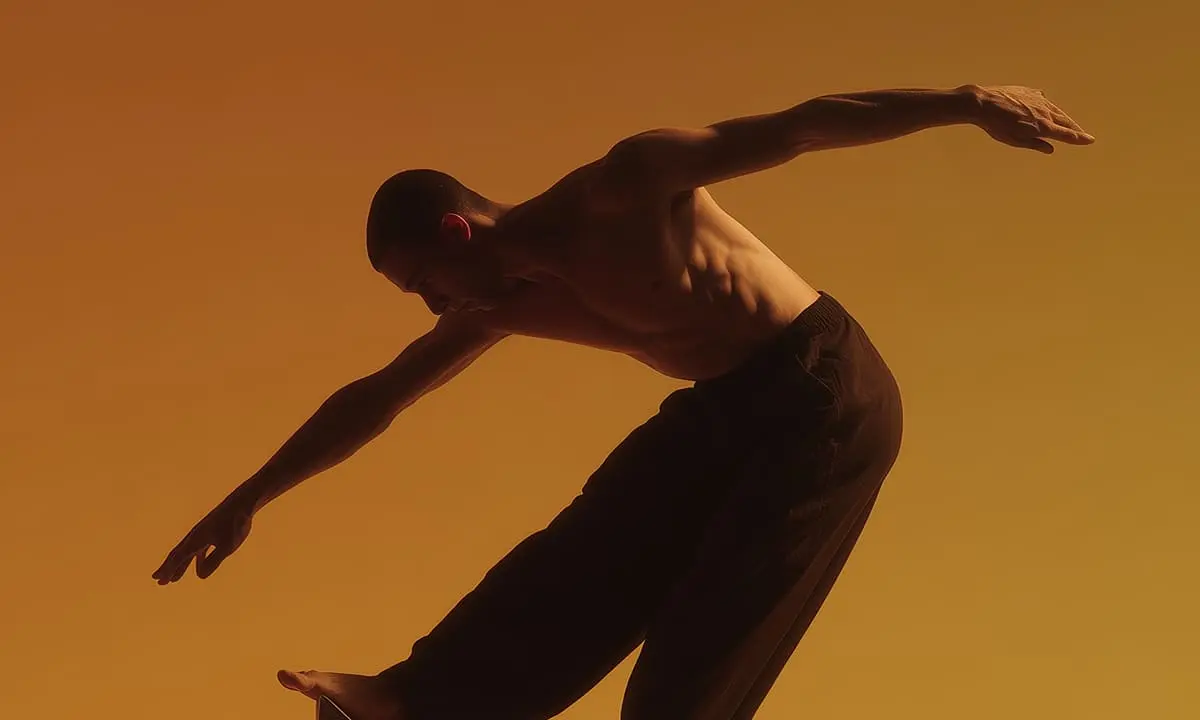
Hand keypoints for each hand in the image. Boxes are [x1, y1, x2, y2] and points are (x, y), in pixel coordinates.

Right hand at [153, 487, 256, 583]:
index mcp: (196, 540)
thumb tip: (200, 576)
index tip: (158, 580)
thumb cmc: (235, 524)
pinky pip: (200, 550)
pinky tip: (198, 568)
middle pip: (179, 555)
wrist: (242, 502)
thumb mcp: (227, 546)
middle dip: (169, 568)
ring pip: (188, 553)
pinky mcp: (212, 532)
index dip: (169, 569)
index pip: (178, 558)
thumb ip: (213, 561)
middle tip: (157, 580)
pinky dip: (196, 560)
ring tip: (174, 579)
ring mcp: (203, 533)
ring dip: (181, 566)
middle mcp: (195, 536)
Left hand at [967, 85, 1094, 153]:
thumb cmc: (996, 126)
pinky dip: (1046, 106)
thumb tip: (1051, 149)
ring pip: (1055, 110)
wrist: (983, 103)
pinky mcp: (1029, 92)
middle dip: (1074, 129)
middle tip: (1082, 135)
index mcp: (1043, 126)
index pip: (1066, 134)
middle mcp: (1045, 111)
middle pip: (1065, 121)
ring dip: (1063, 117)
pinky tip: (1045, 107)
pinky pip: (1042, 100)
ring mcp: (1038, 100)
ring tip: (1068, 123)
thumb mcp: (1015, 140)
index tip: (1090, 140)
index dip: (1079, 138)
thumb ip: (1035, 144)